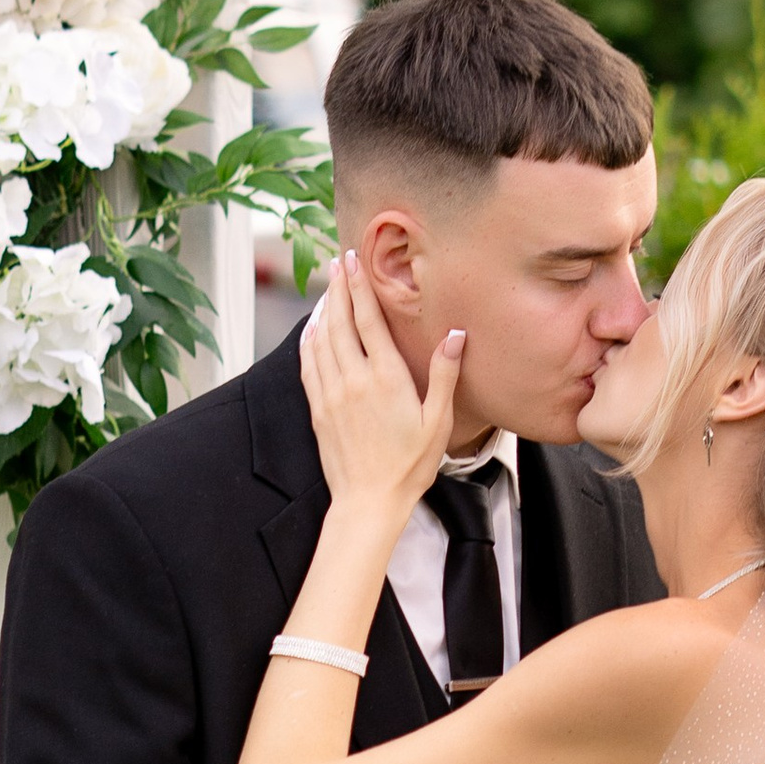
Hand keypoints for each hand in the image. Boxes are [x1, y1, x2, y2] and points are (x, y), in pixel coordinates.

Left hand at [300, 251, 461, 532]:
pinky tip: (312, 329)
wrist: (368, 502)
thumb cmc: (409, 466)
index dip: (360, 287)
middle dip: (340, 288)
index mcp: (386, 379)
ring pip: (321, 339)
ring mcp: (331, 394)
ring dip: (324, 309)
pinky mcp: (318, 409)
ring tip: (329, 288)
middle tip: (339, 262)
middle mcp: (354, 380)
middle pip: (341, 322)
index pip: (368, 321)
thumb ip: (445, 374)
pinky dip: (308, 340)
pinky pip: (309, 364)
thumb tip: (456, 334)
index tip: (354, 261)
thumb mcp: (438, 422)